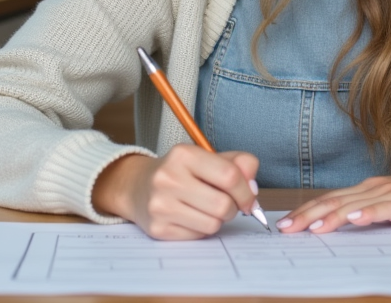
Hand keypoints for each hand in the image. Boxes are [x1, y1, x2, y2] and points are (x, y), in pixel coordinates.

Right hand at [91, 146, 259, 239]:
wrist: (138, 187)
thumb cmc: (182, 172)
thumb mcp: (209, 158)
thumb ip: (238, 164)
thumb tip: (253, 187)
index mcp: (184, 155)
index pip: (230, 176)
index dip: (247, 190)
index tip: (249, 197)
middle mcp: (168, 178)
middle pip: (224, 205)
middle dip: (233, 208)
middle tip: (226, 203)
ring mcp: (160, 205)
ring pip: (213, 224)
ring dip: (218, 220)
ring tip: (206, 208)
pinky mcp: (158, 229)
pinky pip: (198, 236)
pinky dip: (202, 229)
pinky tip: (190, 217)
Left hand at [276, 160, 390, 234]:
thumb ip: (368, 212)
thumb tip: (342, 225)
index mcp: (367, 189)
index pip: (330, 199)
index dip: (306, 211)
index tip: (285, 223)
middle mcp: (373, 188)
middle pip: (334, 201)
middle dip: (307, 215)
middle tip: (285, 229)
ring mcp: (390, 194)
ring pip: (353, 205)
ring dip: (329, 216)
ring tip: (310, 228)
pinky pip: (384, 208)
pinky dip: (367, 213)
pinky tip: (354, 219)